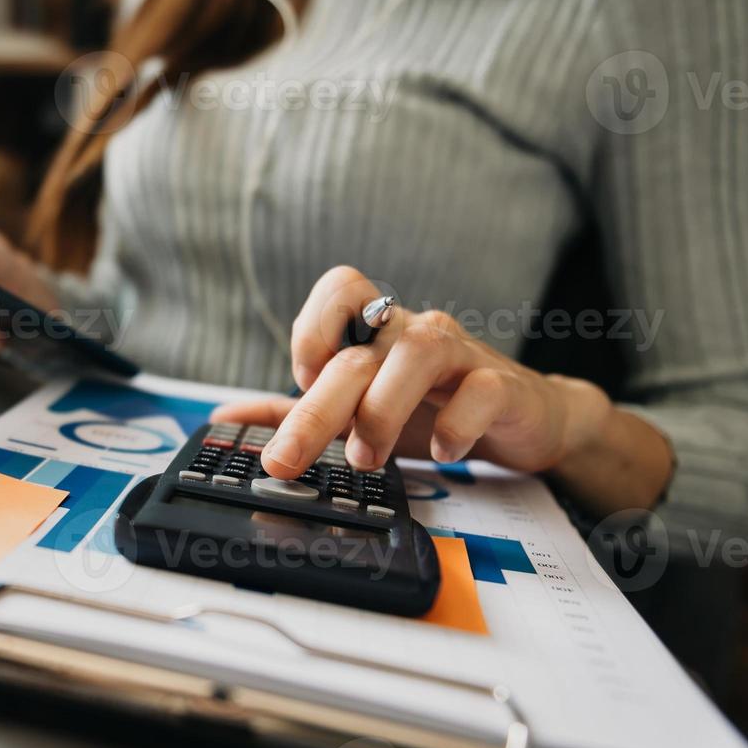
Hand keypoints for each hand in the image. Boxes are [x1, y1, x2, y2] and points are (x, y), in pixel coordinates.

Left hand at [212, 266, 614, 479]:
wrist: (526, 422)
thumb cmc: (436, 411)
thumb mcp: (359, 414)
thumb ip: (295, 412)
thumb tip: (222, 418)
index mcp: (380, 333)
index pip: (341, 288)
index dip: (312, 329)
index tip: (302, 380)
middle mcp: (415, 333)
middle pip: (359, 351)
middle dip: (317, 407)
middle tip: (289, 459)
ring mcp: (461, 355)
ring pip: (416, 354)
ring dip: (382, 411)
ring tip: (366, 455)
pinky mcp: (503, 385)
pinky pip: (480, 390)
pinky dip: (456, 422)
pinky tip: (444, 451)